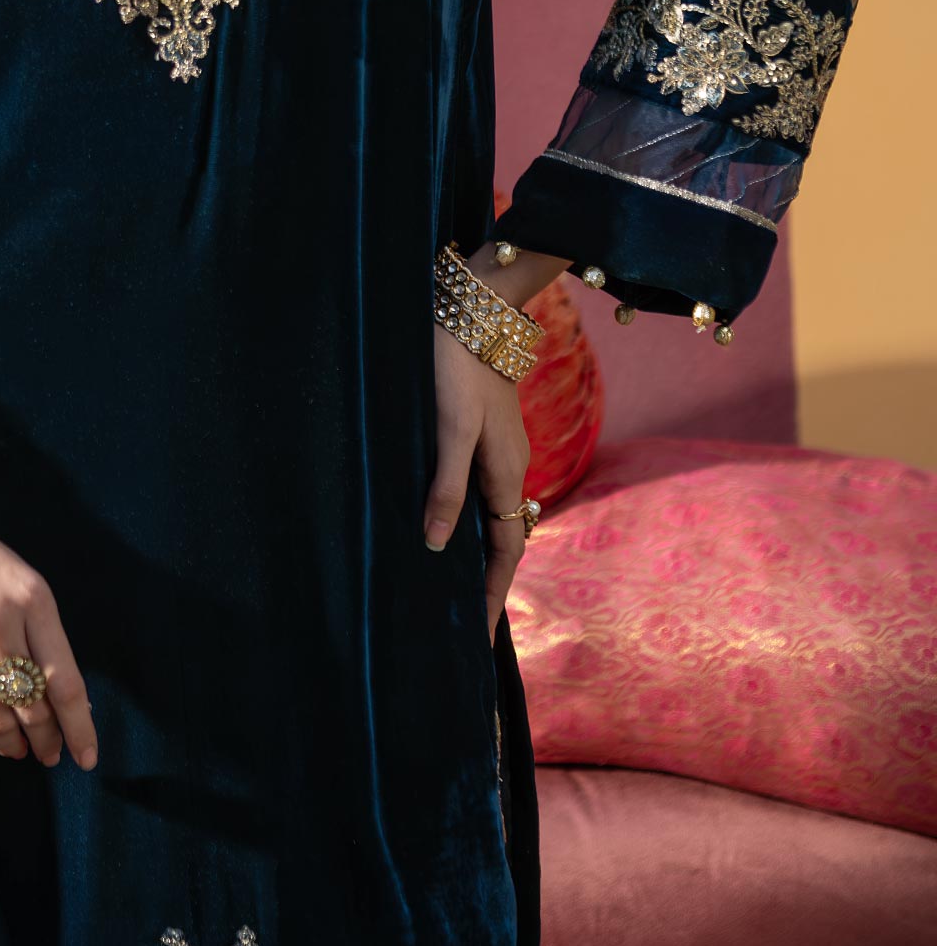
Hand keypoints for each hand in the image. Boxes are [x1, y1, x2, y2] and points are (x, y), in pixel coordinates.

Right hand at [0, 485, 99, 772]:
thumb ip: (41, 633)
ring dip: (8, 742)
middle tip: (49, 755)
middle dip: (45, 739)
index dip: (78, 727)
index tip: (87, 758)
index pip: (64, 680)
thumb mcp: (21, 580)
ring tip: (17, 750)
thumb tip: (61, 696)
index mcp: (32, 599)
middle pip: (30, 704)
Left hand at [423, 320, 533, 644]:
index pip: (505, 552)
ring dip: (479, 552)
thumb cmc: (457, 366)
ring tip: (454, 585)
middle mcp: (509, 468)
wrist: (475, 309)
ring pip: (493, 515)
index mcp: (506, 475)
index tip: (477, 636)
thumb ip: (445, 486)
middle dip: (487, 582)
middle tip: (463, 622)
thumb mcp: (449, 429)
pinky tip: (448, 523)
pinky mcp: (486, 433)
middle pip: (502, 539)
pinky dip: (471, 520)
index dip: (492, 594)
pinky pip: (482, 492)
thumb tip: (435, 545)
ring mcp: (500, 450)